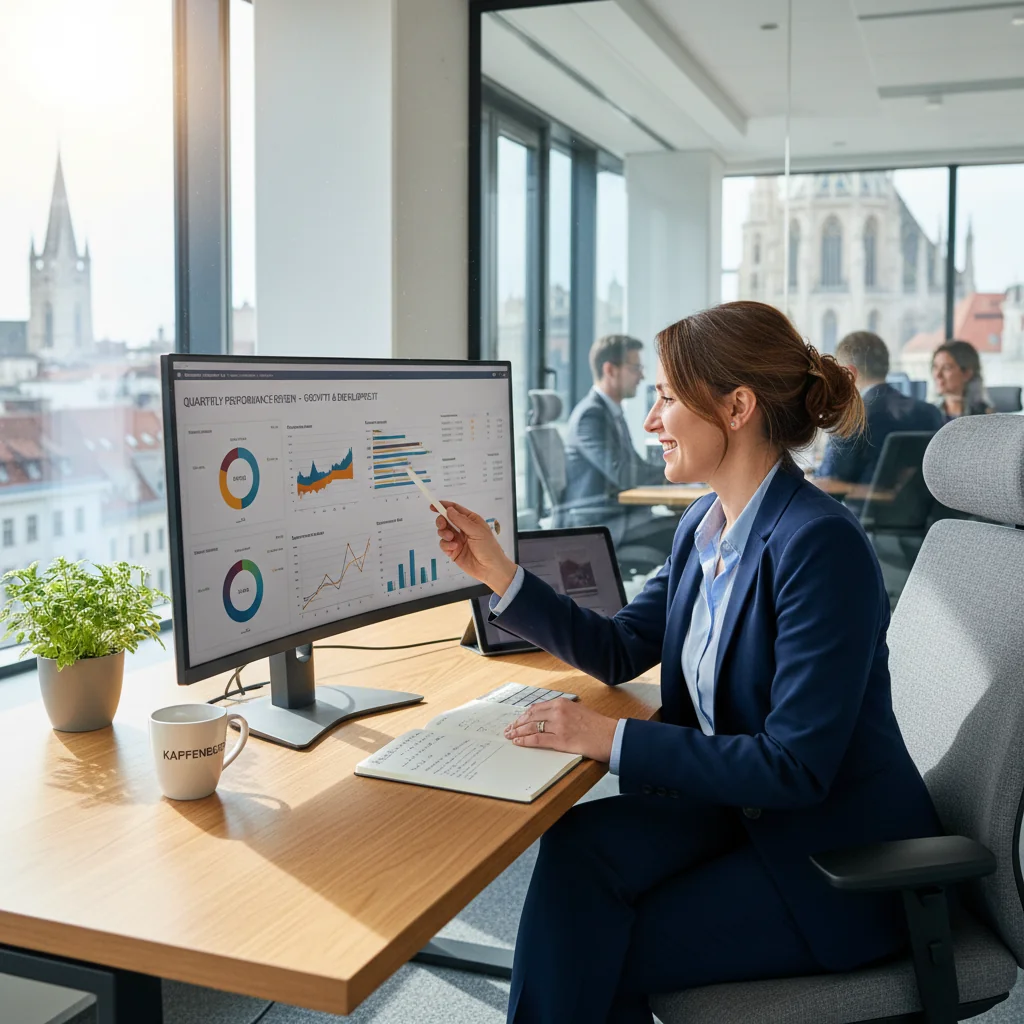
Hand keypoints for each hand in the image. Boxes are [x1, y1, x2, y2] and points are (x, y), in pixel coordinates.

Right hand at [436, 501, 516, 595]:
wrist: (490, 569)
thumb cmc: (489, 548)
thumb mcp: (477, 531)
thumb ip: (461, 520)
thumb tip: (449, 509)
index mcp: (471, 520)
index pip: (455, 509)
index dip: (443, 506)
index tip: (433, 505)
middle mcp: (463, 529)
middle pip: (446, 520)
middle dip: (442, 521)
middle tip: (442, 525)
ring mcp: (457, 540)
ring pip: (443, 532)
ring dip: (444, 533)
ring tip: (452, 538)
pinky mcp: (453, 551)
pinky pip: (443, 544)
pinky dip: (446, 545)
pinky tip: (454, 547)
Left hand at [503, 698, 617, 762]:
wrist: (611, 736)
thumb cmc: (597, 726)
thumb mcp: (578, 711)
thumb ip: (563, 712)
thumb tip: (547, 719)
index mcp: (562, 703)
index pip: (536, 708)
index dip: (524, 715)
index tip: (517, 720)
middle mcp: (558, 711)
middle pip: (531, 717)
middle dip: (517, 723)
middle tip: (509, 729)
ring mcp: (558, 725)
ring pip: (531, 727)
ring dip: (518, 732)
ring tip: (510, 736)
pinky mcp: (560, 740)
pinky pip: (537, 739)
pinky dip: (525, 741)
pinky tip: (518, 742)